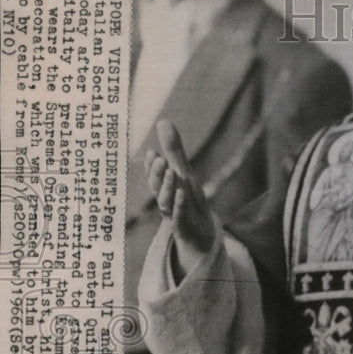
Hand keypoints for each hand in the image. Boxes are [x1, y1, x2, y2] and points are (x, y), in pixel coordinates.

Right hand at [144, 120, 215, 260]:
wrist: (199, 232)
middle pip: (157, 186)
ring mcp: (173, 214)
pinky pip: (179, 216)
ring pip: (166, 201)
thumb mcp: (182, 172)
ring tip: (173, 172)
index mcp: (163, 187)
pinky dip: (179, 205)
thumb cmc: (188, 199)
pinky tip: (183, 193)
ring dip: (168, 187)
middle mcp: (165, 200)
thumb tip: (163, 121)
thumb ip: (173, 149)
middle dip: (157, 173)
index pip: (154, 175)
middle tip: (161, 158)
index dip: (152, 166)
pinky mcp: (183, 226)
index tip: (152, 153)